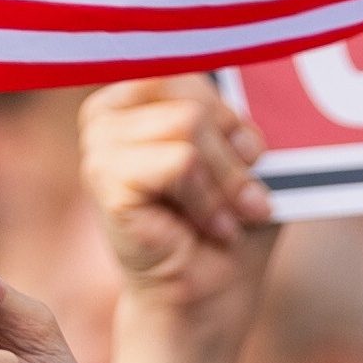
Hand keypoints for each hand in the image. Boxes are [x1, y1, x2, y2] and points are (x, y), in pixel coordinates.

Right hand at [77, 79, 274, 355]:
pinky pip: (180, 162)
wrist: (211, 296)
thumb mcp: (246, 155)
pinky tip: (209, 228)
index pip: (193, 69)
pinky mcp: (104, 181)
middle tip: (245, 200)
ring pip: (188, 125)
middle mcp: (106, 113)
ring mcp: (98, 146)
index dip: (233, 119)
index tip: (248, 160)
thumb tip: (264, 67)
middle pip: (193, 96)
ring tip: (224, 218)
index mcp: (136, 95)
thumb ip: (238, 108)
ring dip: (224, 182)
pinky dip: (208, 200)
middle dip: (234, 154)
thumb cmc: (229, 224)